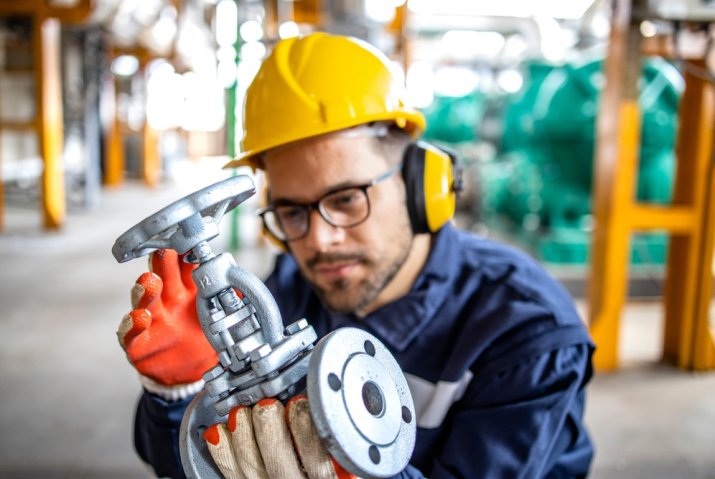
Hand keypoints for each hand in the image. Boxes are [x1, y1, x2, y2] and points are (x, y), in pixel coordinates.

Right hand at [117, 249, 217, 392]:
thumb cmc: (201, 339)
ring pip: (144, 298)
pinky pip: (131, 331)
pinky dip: (133, 324)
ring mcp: (152, 319)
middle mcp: (167, 300)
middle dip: (161, 262)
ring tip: (149, 281)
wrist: (187, 374)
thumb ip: (230, 302)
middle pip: (162, 275)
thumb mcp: (218, 318)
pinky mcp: (138, 342)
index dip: (185, 253)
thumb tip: (245, 289)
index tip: (187, 241)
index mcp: (188, 291)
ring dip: (145, 289)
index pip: (184, 266)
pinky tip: (140, 318)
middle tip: (163, 252)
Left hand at [204, 395, 355, 478]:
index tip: (300, 404)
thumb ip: (339, 436)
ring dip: (242, 436)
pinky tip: (221, 432)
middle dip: (269, 430)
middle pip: (279, 465)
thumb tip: (331, 399)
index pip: (319, 462)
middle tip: (266, 406)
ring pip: (251, 469)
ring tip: (242, 412)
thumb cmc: (326, 470)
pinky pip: (231, 474)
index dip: (306, 432)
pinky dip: (223, 452)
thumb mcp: (345, 460)